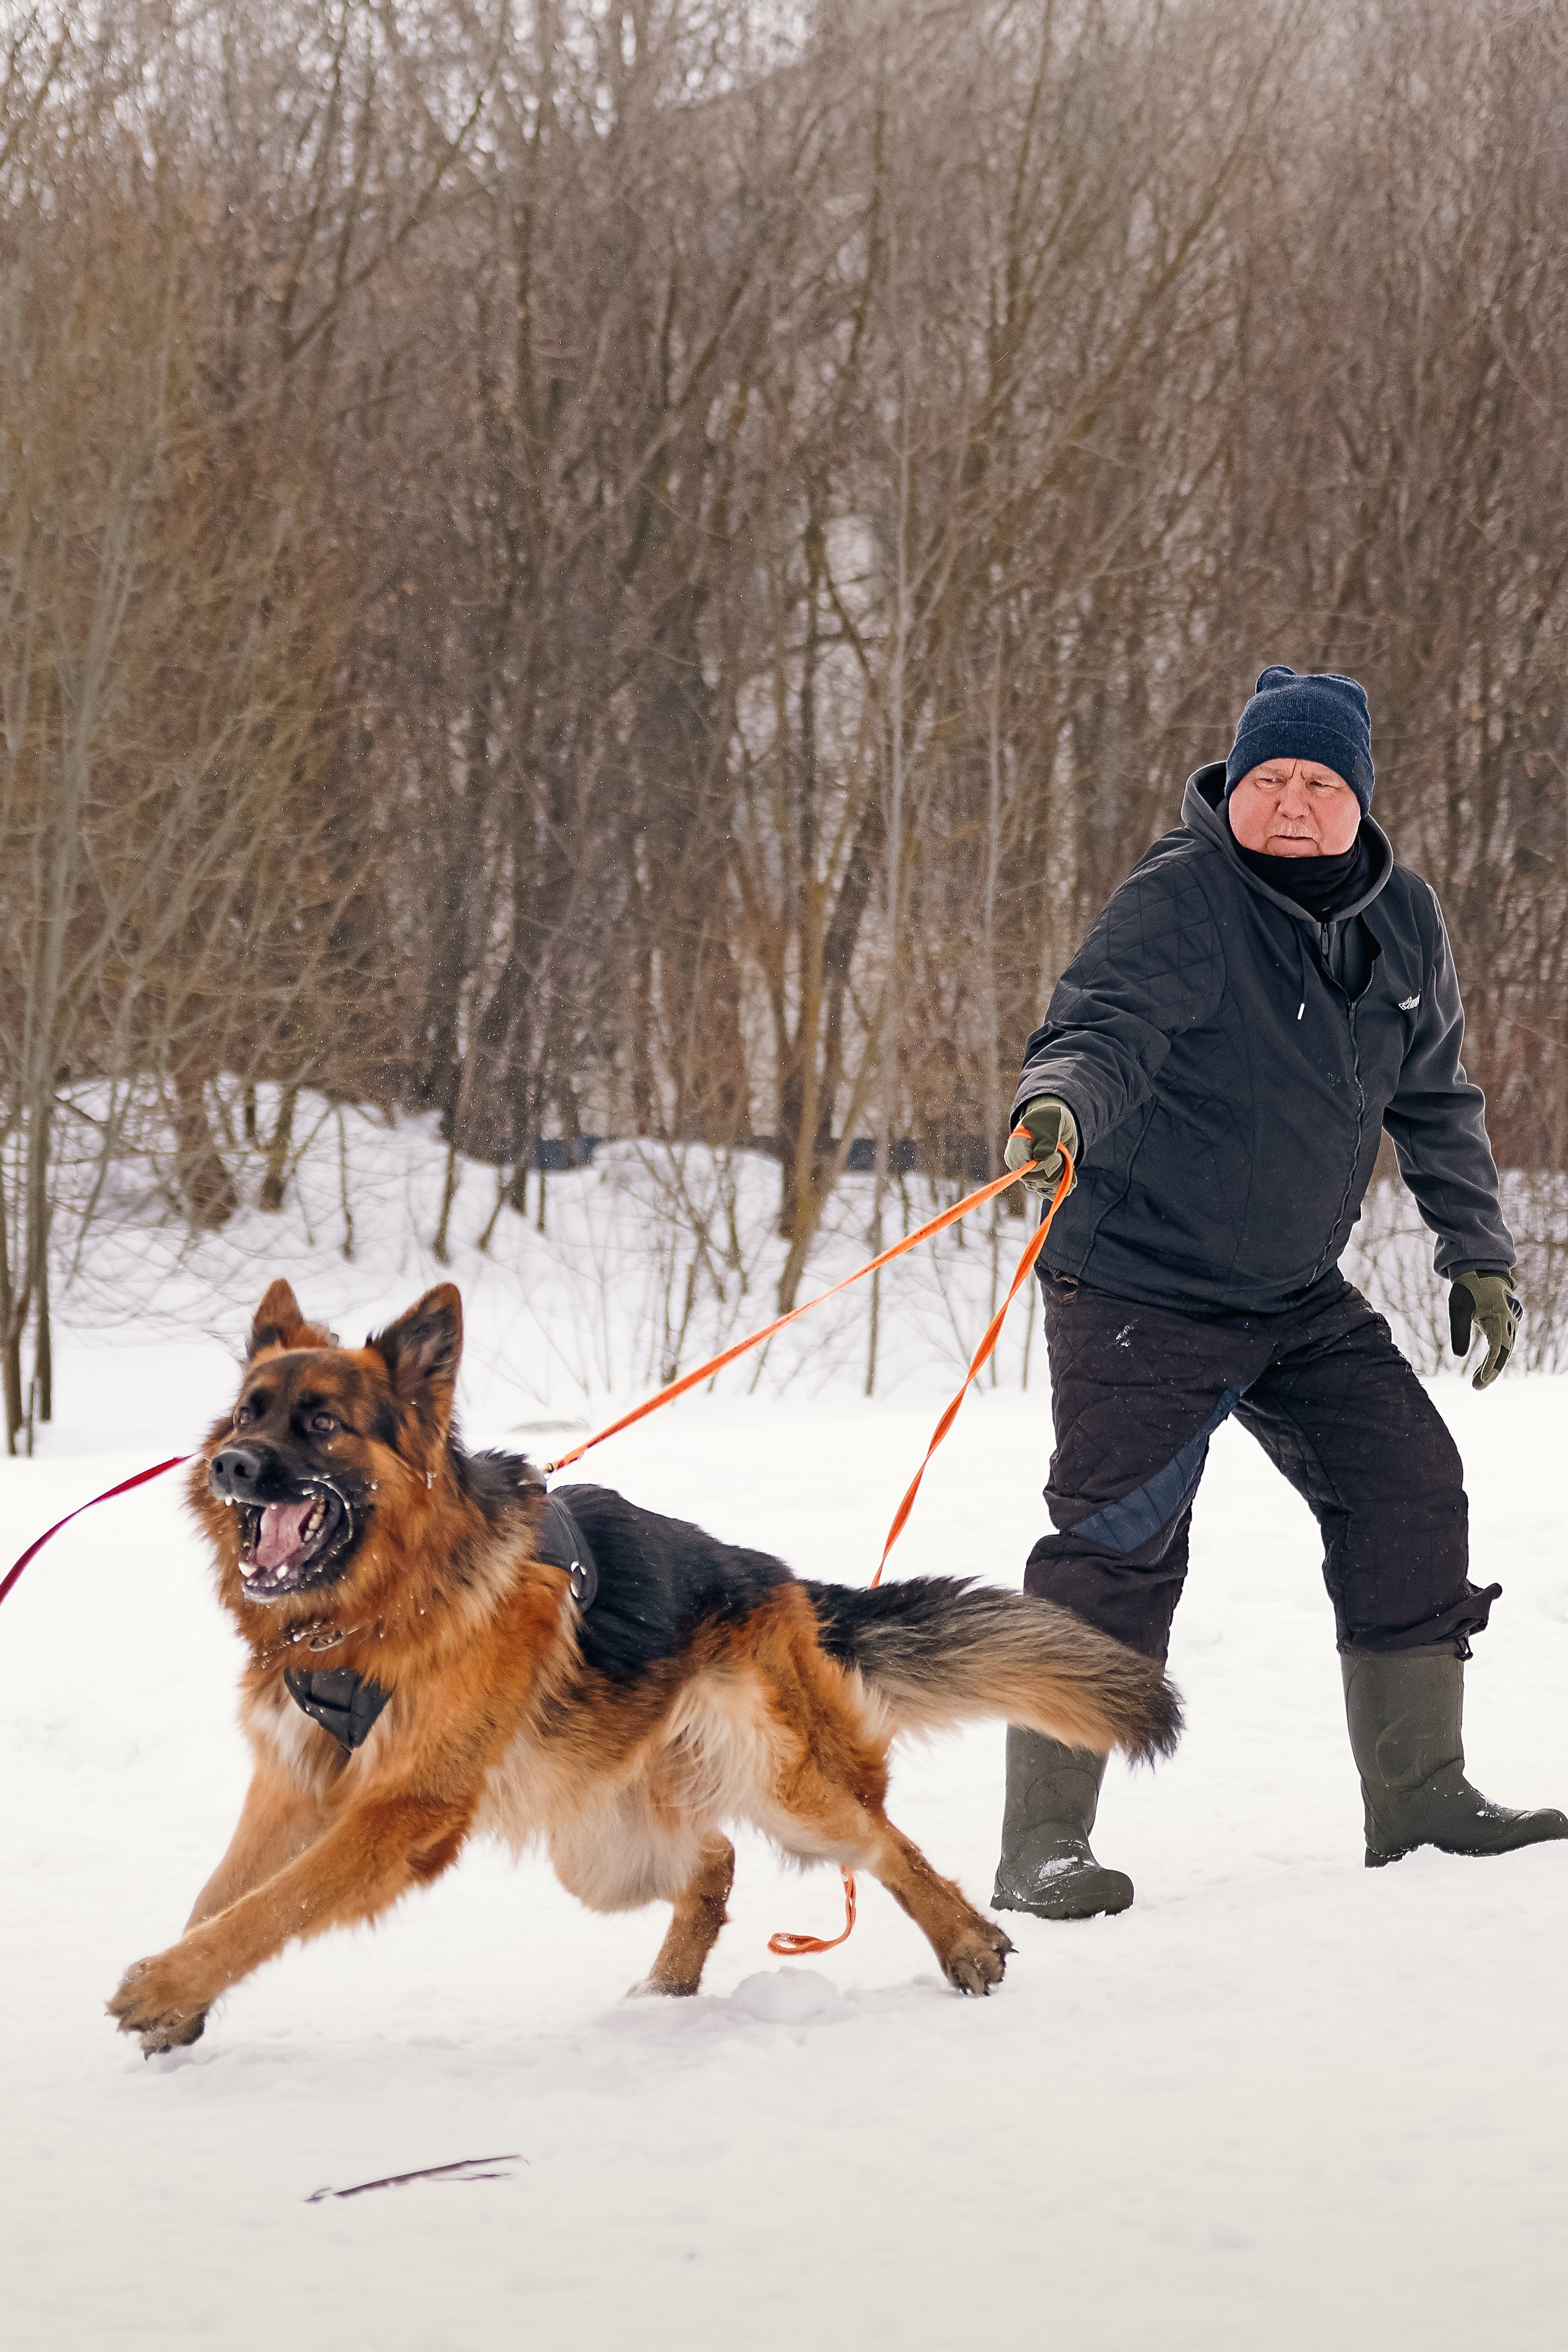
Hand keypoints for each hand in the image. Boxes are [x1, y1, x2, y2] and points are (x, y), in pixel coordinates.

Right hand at [1004, 1097, 1078, 1195]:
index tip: (1057, 1156)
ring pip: (1045, 1188)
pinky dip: (1063, 1189)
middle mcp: (1021, 1166)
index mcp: (1016, 1149)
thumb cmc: (1052, 1119)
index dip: (1042, 1166)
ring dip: (1061, 1179)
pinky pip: (1051, 1193)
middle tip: (1061, 1155)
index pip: (1024, 1168)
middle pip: (1035, 1181)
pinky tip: (1071, 1181)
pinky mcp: (1043, 1181)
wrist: (1058, 1124)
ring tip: (1068, 1165)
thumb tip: (1042, 1156)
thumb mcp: (1052, 1122)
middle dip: (1054, 1171)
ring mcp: (1032, 1175)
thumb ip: (1047, 1138)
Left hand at [1449, 1269, 1521, 1389]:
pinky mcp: (1504, 1326)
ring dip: (1492, 1367)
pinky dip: (1492, 1359)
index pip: (1497, 1346)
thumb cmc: (1467, 1288)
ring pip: (1504, 1351)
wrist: (1480, 1271)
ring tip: (1476, 1384)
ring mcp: (1509, 1323)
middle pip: (1504, 1352)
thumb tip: (1458, 1355)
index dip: (1491, 1365)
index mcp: (1499, 1316)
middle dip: (1491, 1372)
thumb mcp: (1458, 1307)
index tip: (1482, 1380)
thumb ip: (1459, 1330)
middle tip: (1476, 1388)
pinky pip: (1501, 1346)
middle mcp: (1509, 1321)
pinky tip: (1481, 1372)